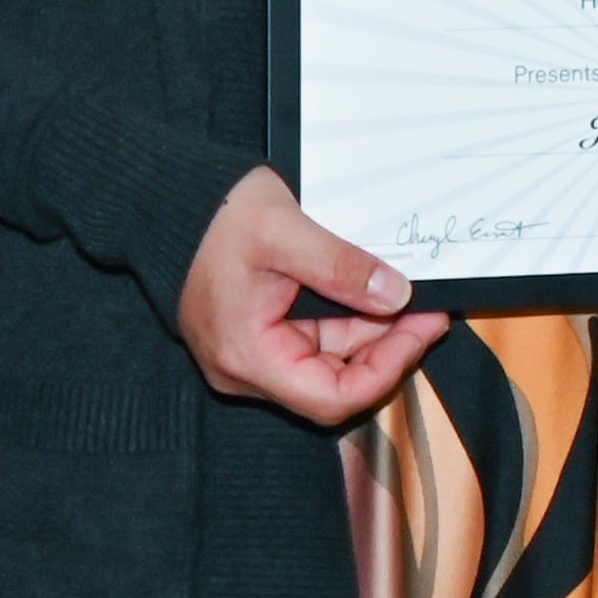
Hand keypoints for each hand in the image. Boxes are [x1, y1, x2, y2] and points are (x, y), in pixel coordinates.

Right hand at [177, 167, 453, 427]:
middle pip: (335, 382)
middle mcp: (247, 367)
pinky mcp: (260, 331)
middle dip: (387, 347)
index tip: (423, 329)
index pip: (331, 398)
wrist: (167, 200)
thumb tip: (396, 296)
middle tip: (429, 308)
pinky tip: (377, 291)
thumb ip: (341, 267)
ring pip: (329, 358)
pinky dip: (349, 318)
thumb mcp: (284, 231)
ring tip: (412, 294)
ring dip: (373, 330)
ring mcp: (253, 351)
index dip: (386, 369)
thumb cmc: (214, 215)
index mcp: (247, 356)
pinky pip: (314, 337)